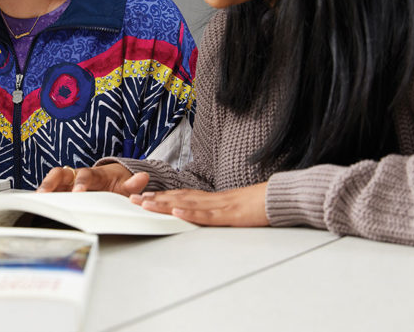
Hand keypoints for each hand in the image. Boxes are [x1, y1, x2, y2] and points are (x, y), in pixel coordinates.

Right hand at [37, 163, 149, 195]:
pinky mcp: (62, 190)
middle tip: (44, 194)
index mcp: (94, 174)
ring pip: (52, 181)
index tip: (78, 192)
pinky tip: (33, 206)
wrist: (112, 181)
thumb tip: (143, 177)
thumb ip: (133, 184)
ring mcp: (68, 182)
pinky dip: (42, 197)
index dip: (80, 182)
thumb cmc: (117, 184)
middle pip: (60, 173)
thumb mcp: (127, 185)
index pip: (85, 175)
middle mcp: (77, 175)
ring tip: (34, 200)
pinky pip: (50, 192)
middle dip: (51, 182)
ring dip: (43, 189)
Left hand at [130, 182, 269, 226]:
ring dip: (164, 205)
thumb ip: (219, 211)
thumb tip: (205, 216)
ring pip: (187, 205)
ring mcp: (220, 206)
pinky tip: (176, 213)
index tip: (143, 197)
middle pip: (178, 199)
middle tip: (133, 200)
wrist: (280, 198)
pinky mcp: (230, 215)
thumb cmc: (260, 205)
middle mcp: (212, 200)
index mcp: (213, 199)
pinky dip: (191, 214)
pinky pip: (207, 215)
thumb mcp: (235, 209)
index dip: (161, 197)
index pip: (182, 196)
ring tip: (145, 205)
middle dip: (155, 200)